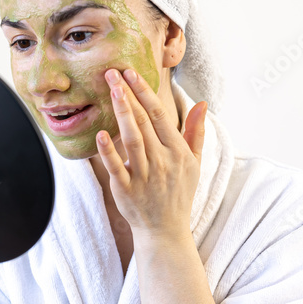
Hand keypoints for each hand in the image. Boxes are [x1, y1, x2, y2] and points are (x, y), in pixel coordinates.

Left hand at [95, 67, 207, 237]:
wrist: (166, 231)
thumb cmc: (179, 193)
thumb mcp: (194, 163)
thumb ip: (196, 132)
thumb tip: (201, 103)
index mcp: (177, 151)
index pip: (160, 115)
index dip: (145, 92)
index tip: (131, 73)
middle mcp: (162, 161)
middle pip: (144, 122)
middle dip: (128, 95)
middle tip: (112, 72)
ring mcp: (144, 176)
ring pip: (132, 139)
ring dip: (122, 113)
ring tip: (110, 90)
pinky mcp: (127, 190)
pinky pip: (117, 168)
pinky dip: (109, 152)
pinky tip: (100, 134)